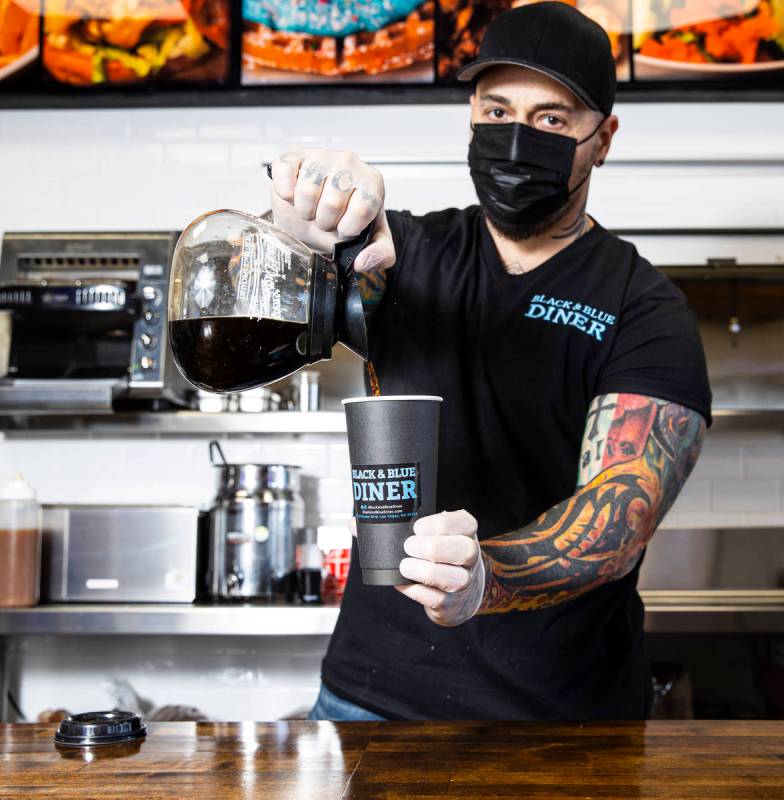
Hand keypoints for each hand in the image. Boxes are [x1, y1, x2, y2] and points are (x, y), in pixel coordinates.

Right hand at [268, 148, 395, 271]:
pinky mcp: (294, 156)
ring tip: (311, 209)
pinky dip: (286, 193)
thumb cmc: (342, 221)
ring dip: (305, 211)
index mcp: (372, 182)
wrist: (315, 213)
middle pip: (332, 204)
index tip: (345, 228)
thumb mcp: (368, 240)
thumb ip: (380, 254)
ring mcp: (321, 156)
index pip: (363, 209)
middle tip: (325, 219)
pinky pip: (285, 174)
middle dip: (324, 222)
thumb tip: (363, 261)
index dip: (348, 228)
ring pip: (306, 192)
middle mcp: (349, 163)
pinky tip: (294, 196)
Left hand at [396, 510, 485, 626]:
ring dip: (425, 571)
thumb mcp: (443, 535)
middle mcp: (471, 558)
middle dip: (432, 547)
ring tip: (405, 566)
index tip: (417, 528)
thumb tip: (400, 525)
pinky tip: (402, 583)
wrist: (462, 594)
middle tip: (408, 546)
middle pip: (464, 550)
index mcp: (468, 534)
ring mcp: (464, 584)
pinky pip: (435, 599)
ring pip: (455, 578)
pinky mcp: (450, 605)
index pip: (464, 523)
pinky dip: (415, 590)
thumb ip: (428, 527)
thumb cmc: (443, 555)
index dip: (437, 524)